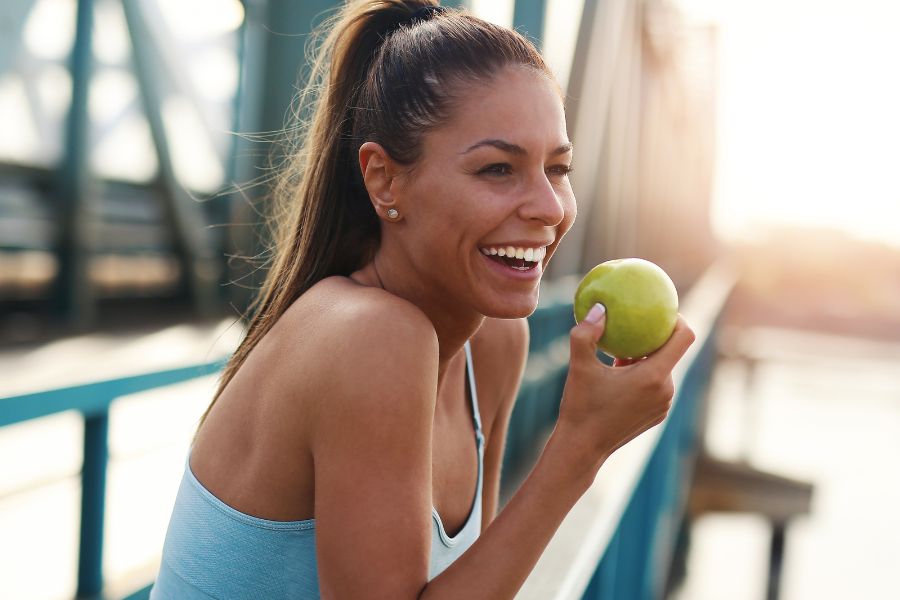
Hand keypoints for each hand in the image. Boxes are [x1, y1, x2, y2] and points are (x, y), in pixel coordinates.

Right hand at [557, 304, 695, 463]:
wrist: (582, 448)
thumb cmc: (580, 406)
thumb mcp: (579, 365)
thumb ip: (586, 332)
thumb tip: (600, 308)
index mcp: (653, 376)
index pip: (684, 337)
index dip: (677, 319)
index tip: (660, 310)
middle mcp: (665, 390)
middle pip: (672, 353)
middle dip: (654, 337)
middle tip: (633, 324)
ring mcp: (664, 405)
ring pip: (662, 370)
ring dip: (646, 358)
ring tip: (621, 350)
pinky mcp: (657, 415)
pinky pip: (656, 386)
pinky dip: (643, 376)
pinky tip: (619, 374)